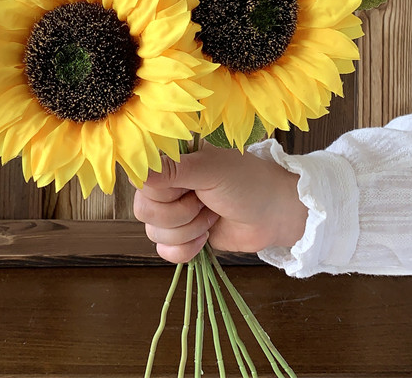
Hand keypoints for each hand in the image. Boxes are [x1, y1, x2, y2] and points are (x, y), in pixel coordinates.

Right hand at [133, 144, 307, 263]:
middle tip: (205, 202)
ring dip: (188, 230)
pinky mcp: (182, 237)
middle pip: (144, 210)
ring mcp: (173, 211)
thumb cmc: (247, 182)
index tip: (190, 187)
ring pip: (154, 233)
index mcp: (171, 160)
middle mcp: (167, 184)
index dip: (164, 192)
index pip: (142, 181)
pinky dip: (186, 249)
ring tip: (211, 215)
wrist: (273, 214)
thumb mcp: (210, 170)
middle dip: (180, 214)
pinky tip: (205, 238)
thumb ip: (173, 169)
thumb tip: (138, 171)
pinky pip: (164, 252)